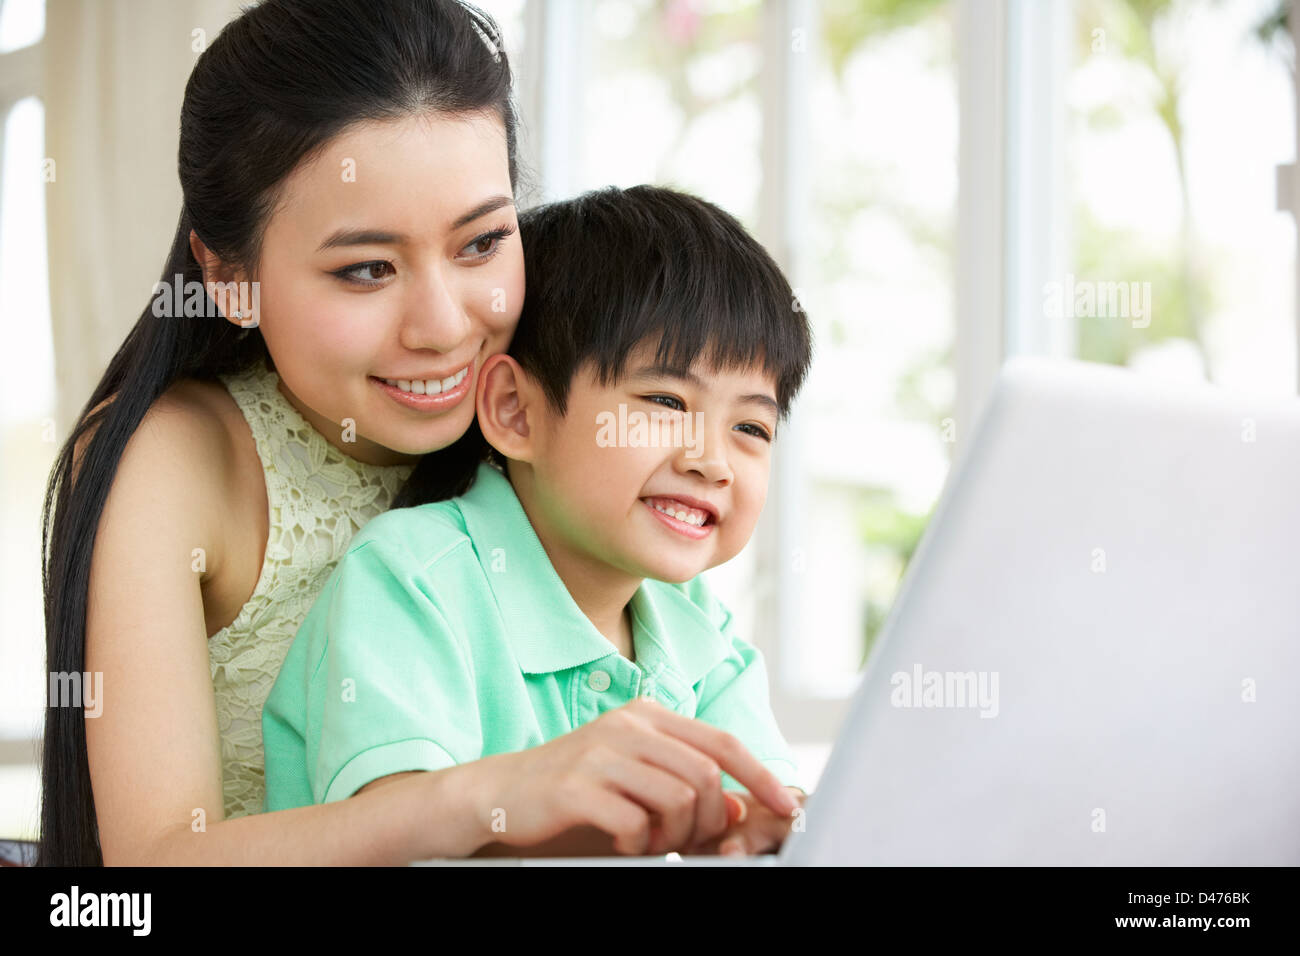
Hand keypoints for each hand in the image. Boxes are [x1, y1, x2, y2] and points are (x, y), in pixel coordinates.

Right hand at [465, 698, 799, 855]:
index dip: (761, 775)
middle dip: (711, 818)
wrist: (500, 793)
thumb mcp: (636, 778)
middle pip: (707, 773)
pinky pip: (636, 822)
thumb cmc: (576, 786)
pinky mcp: (577, 786)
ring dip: (676, 833)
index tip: (787, 806)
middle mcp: (628, 725)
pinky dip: (639, 843)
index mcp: (648, 715)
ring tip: (652, 839)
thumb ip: (685, 784)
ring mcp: (601, 753)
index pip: (723, 741)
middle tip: (691, 839)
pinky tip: (623, 841)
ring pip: (680, 797)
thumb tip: (737, 806)